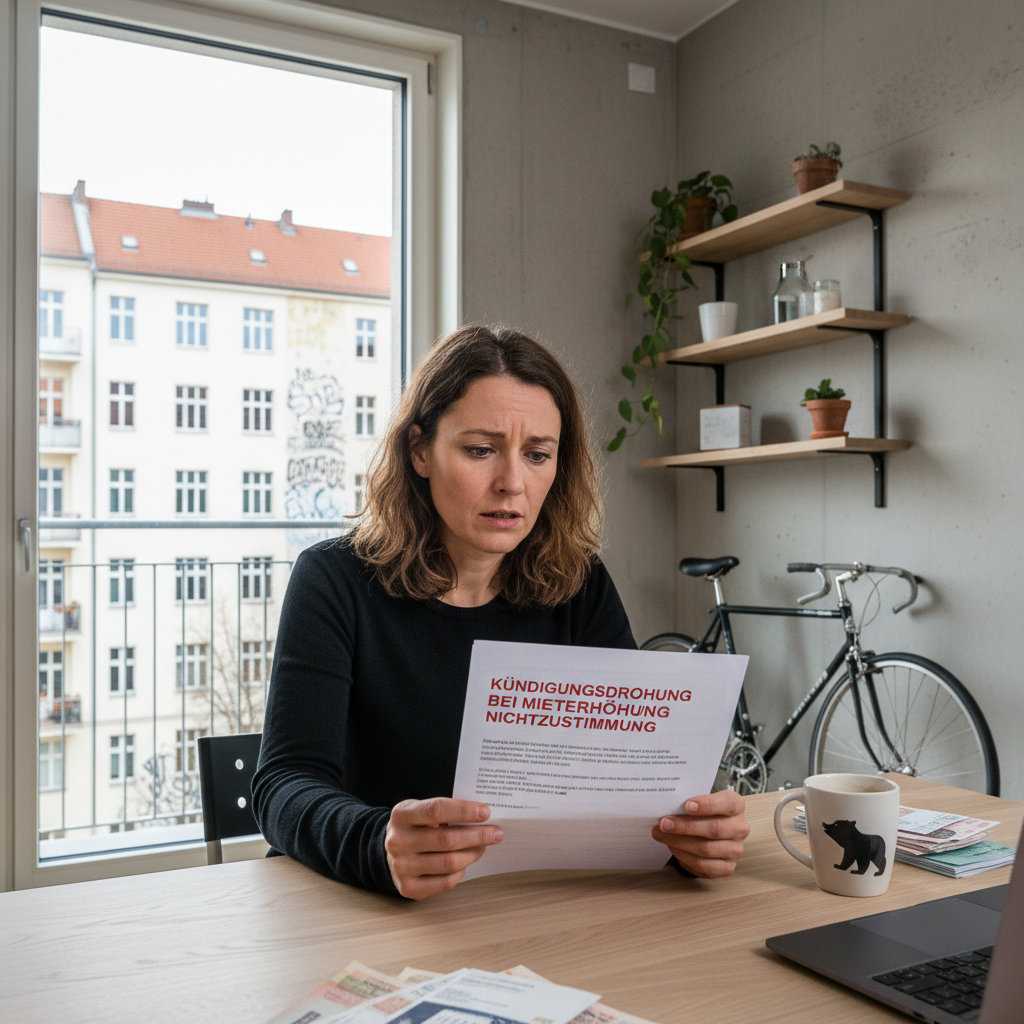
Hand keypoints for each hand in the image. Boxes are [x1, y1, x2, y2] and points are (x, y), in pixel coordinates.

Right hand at [384, 797, 502, 898]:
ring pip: (448, 863)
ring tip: (483, 846)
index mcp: (402, 815)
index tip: (485, 812)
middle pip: (446, 839)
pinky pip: (445, 882)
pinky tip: (465, 862)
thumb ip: (445, 810)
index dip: (464, 810)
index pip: (437, 809)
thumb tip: (481, 815)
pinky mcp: (408, 887)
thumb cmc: (415, 826)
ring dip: (473, 854)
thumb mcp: (421, 809)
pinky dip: (460, 872)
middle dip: (477, 836)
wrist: (390, 850)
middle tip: (496, 833)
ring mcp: (401, 866)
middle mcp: (398, 841)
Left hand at [652, 791, 749, 877]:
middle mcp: (740, 828)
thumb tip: (667, 806)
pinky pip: (703, 865)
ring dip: (680, 842)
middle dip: (685, 826)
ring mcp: (736, 849)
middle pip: (714, 828)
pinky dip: (684, 856)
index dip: (708, 805)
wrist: (708, 833)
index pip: (728, 804)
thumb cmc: (702, 813)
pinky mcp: (727, 867)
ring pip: (706, 848)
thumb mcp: (699, 801)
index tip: (687, 805)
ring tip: (662, 835)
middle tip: (664, 823)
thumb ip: (689, 803)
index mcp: (737, 806)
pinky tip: (672, 847)